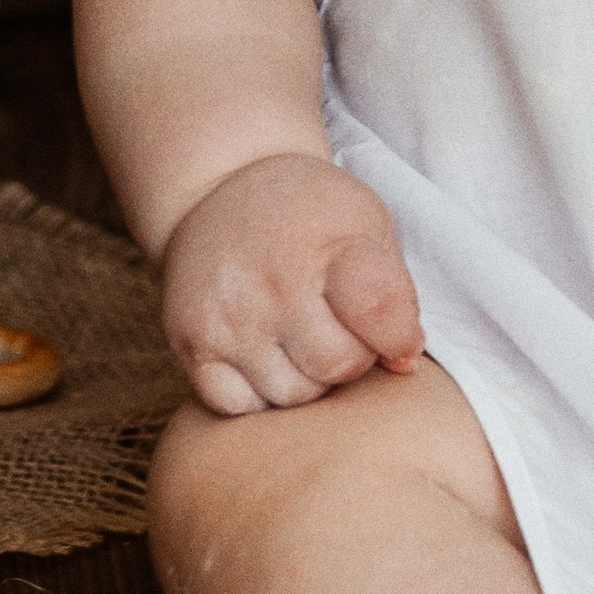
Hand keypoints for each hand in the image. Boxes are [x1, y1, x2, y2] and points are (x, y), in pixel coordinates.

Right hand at [160, 151, 422, 415]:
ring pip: (291, 395)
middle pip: (338, 365)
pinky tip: (265, 355)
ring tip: (301, 337)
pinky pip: (237, 405)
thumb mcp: (366, 225)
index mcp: (330, 245)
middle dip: (352, 357)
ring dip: (307, 379)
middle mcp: (275, 282)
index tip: (397, 336)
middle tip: (339, 327)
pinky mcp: (190, 341)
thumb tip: (403, 363)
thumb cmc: (310, 214)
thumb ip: (394, 294)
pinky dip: (258, 393)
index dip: (399, 338)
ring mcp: (229, 315)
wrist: (222, 187)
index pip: (380, 313)